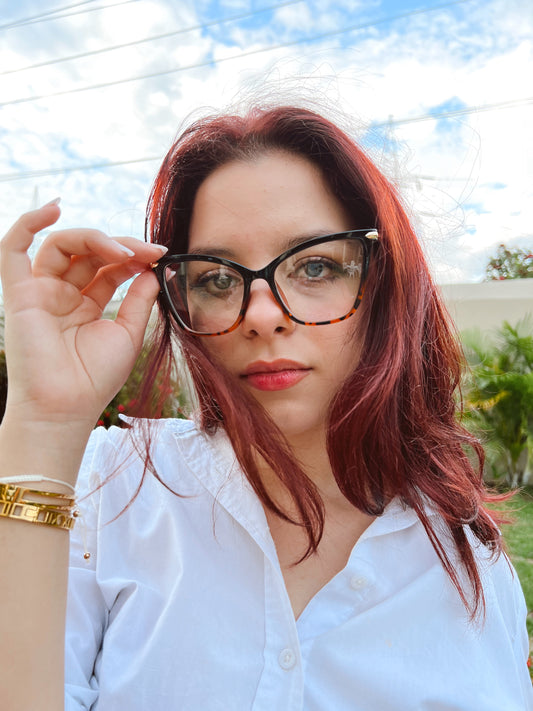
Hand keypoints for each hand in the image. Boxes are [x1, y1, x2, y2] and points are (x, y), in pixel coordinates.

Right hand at [0, 201, 167, 429]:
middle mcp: (63, 294)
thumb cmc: (95, 378)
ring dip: (94, 238)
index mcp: (87, 304)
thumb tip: (153, 270)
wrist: (66, 407)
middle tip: (148, 251)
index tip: (161, 255)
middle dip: (121, 245)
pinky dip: (28, 224)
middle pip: (89, 252)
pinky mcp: (19, 294)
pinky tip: (52, 208)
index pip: (110, 267)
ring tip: (122, 251)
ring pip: (61, 245)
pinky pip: (12, 249)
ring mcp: (40, 291)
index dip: (134, 255)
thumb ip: (139, 300)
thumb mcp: (128, 334)